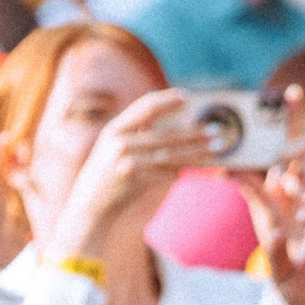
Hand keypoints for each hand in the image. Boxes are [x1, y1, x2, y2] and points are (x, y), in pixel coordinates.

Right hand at [39, 87, 213, 259]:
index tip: (188, 97)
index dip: (167, 100)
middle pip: (166, 133)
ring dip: (196, 152)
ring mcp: (125, 158)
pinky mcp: (133, 176)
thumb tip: (170, 128)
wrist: (88, 207)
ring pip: (170, 154)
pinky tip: (188, 173)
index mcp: (115, 128)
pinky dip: (178, 173)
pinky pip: (164, 173)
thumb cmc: (107, 178)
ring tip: (215, 149)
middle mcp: (119, 139)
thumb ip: (136, 136)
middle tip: (216, 130)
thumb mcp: (113, 150)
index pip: (145, 106)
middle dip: (193, 132)